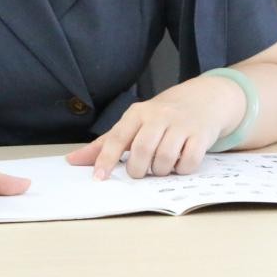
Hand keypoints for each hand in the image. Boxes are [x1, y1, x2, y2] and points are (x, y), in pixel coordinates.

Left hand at [64, 75, 244, 179]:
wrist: (203, 98)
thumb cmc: (161, 116)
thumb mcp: (134, 123)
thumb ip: (105, 143)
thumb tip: (72, 161)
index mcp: (137, 113)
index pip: (117, 137)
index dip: (106, 159)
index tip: (99, 178)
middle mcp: (158, 116)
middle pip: (142, 150)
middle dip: (138, 169)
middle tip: (140, 172)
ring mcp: (181, 125)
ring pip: (164, 159)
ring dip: (160, 171)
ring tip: (161, 166)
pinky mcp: (200, 135)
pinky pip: (188, 162)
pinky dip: (182, 170)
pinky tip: (179, 163)